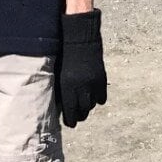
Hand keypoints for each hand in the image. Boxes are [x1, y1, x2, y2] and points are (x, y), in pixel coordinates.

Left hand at [58, 10, 106, 126]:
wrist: (81, 39)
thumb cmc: (65, 55)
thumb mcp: (59, 74)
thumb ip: (62, 90)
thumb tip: (62, 106)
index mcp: (67, 87)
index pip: (70, 112)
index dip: (70, 121)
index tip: (70, 123)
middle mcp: (81, 88)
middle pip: (83, 112)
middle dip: (79, 116)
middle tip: (77, 116)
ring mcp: (93, 84)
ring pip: (92, 106)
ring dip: (88, 107)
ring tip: (85, 104)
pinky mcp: (102, 80)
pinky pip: (102, 98)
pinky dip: (98, 99)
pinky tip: (94, 95)